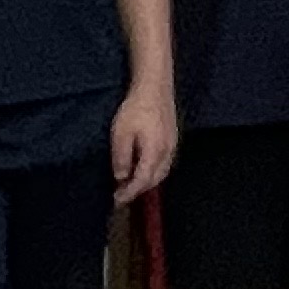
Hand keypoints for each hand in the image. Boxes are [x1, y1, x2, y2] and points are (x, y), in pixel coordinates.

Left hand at [110, 84, 175, 201]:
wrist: (155, 87)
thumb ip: (121, 158)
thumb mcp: (120, 134)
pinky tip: (143, 169)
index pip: (142, 181)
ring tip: (130, 185)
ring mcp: (173, 145)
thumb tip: (121, 178)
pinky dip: (153, 172)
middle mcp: (167, 152)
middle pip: (155, 180)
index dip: (129, 193)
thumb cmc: (135, 109)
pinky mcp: (173, 139)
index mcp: (154, 152)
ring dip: (147, 183)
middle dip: (138, 190)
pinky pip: (165, 164)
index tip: (116, 201)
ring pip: (162, 172)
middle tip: (121, 195)